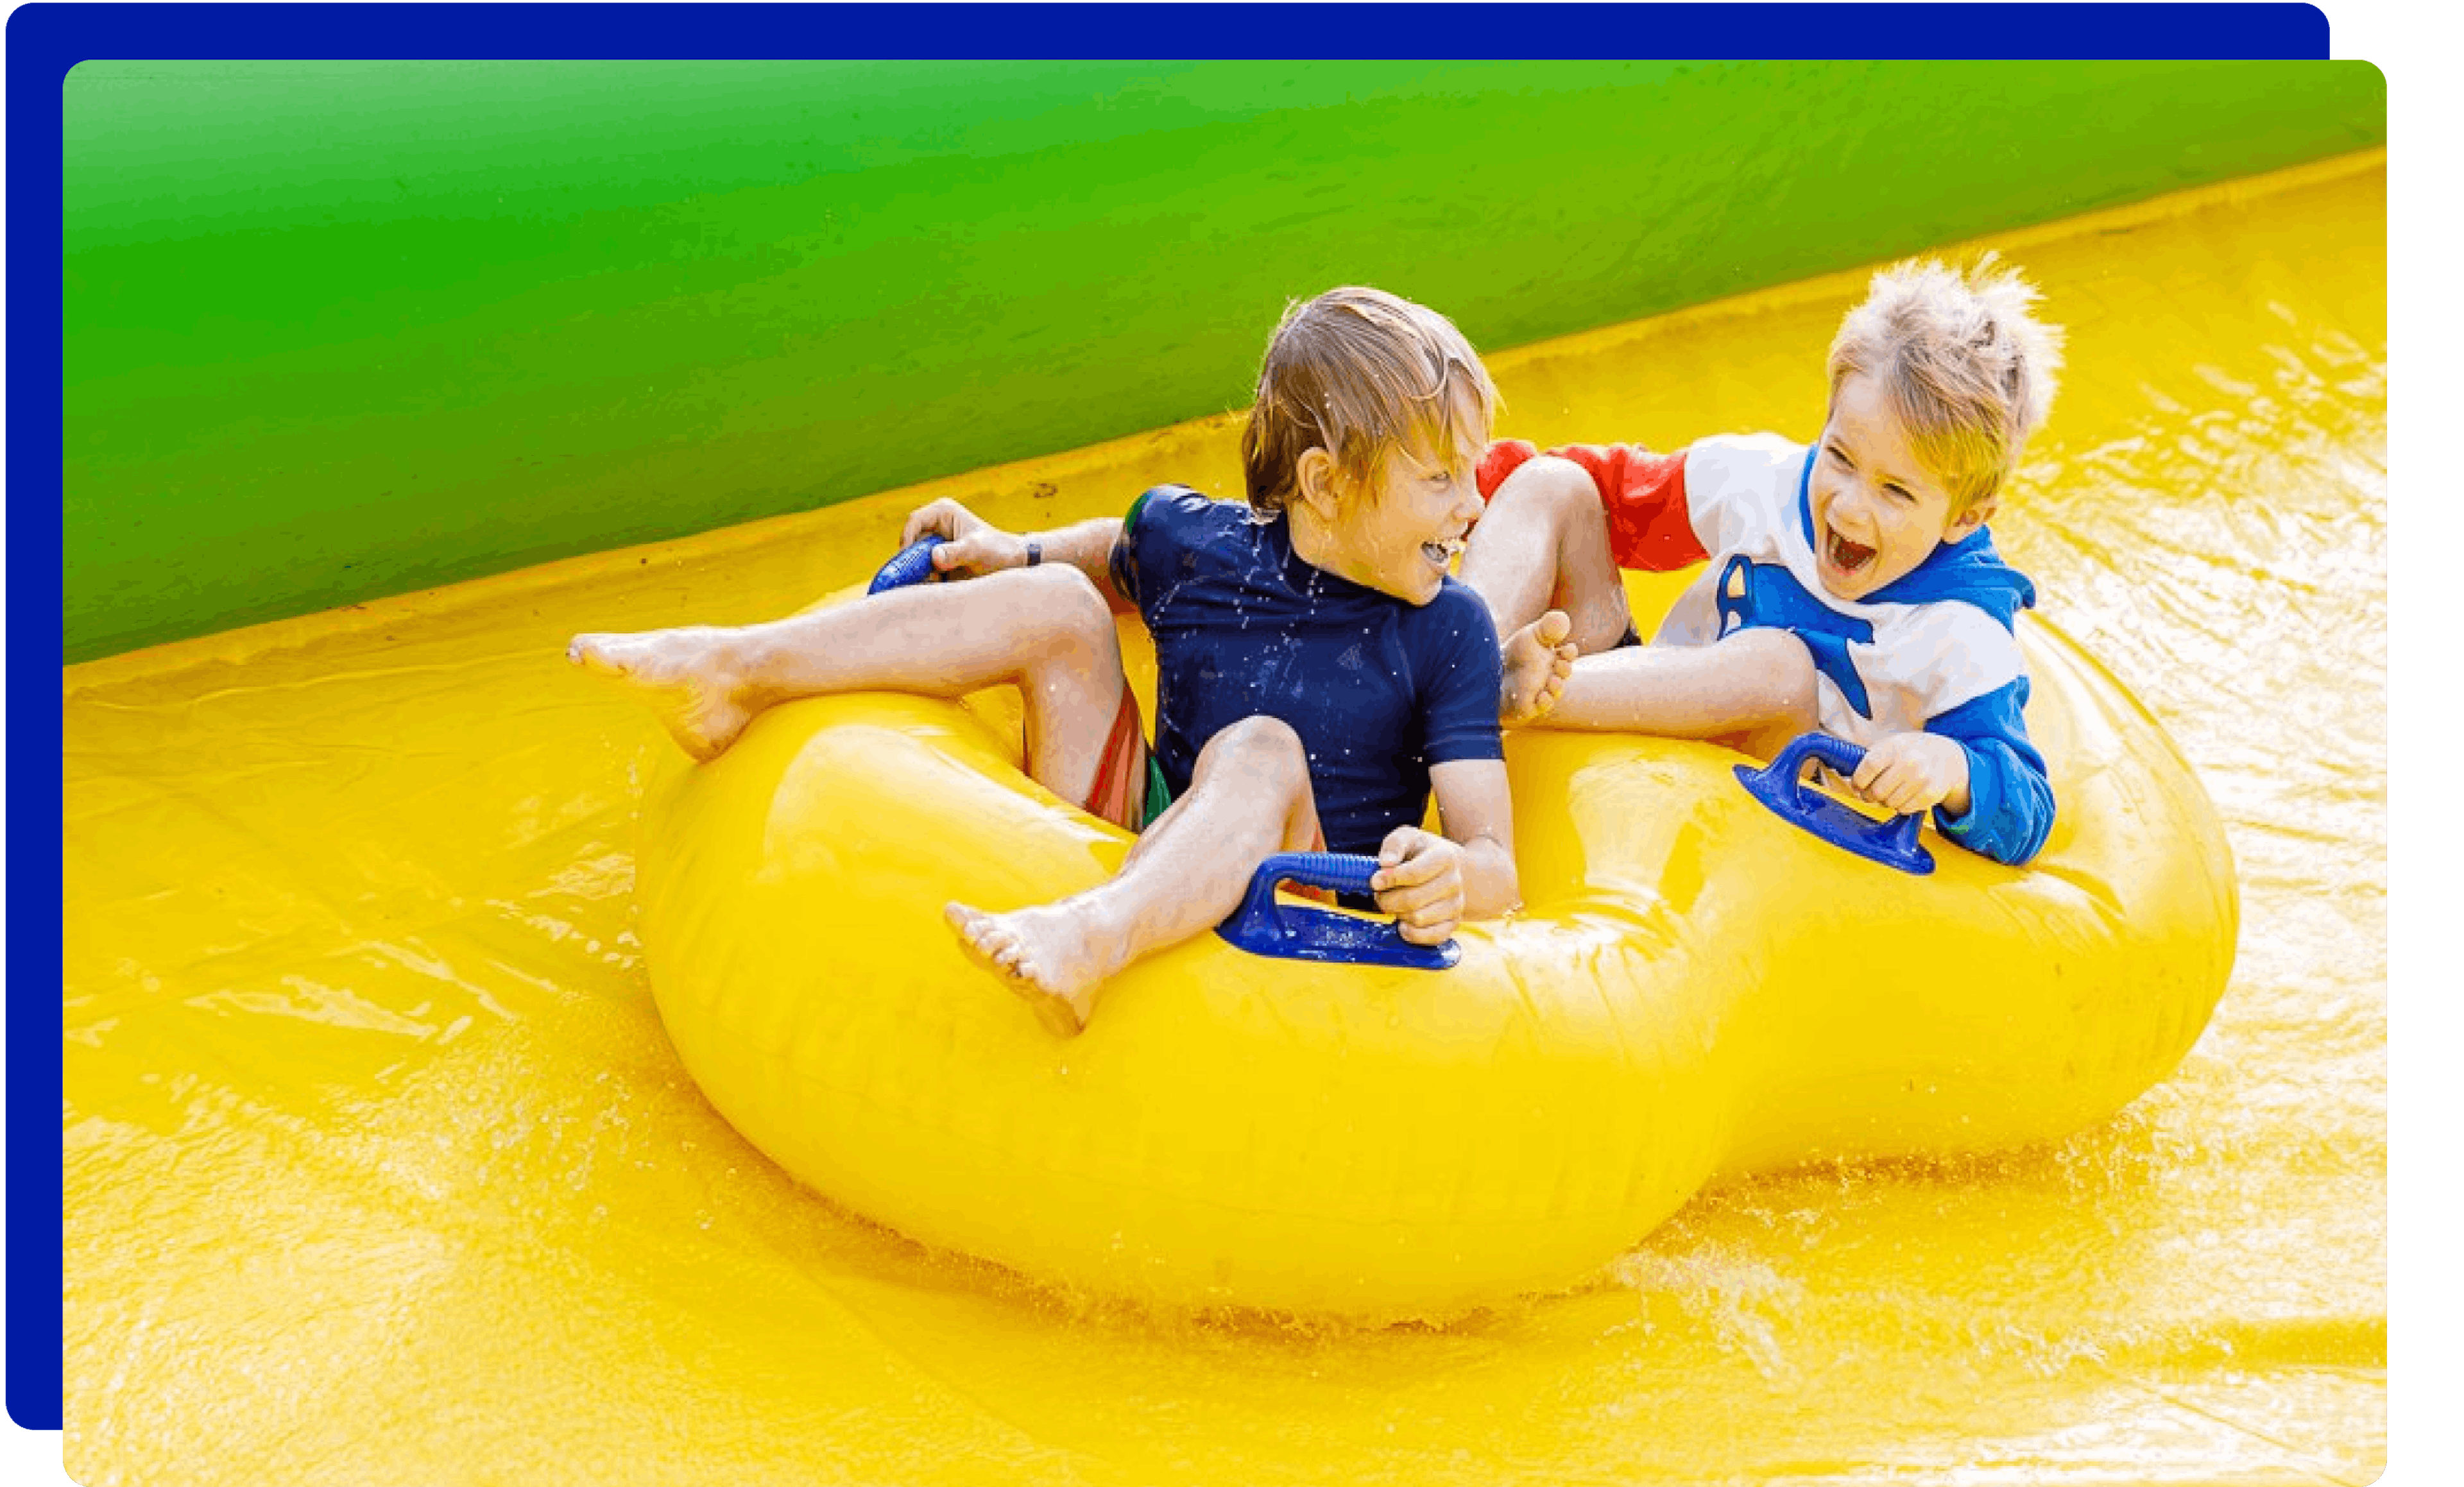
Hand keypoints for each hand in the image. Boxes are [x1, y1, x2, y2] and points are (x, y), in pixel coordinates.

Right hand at [900, 498, 1029, 579]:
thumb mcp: (977, 550)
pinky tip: (933, 588)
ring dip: (917, 573)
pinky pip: (922, 570)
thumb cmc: (998, 549)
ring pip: (914, 559)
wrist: (1011, 564)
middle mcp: (934, 526)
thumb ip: (956, 553)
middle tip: (912, 579)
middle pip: (911, 543)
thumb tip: (935, 557)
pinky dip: (924, 580)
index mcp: (942, 512)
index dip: (907, 540)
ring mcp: (934, 544)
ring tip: (931, 583)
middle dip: (911, 562)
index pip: (914, 521)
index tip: (908, 560)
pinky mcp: (937, 561)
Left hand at [1370, 827, 1467, 945]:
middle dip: (1387, 899)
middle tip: (1380, 894)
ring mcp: (1456, 905)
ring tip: (1396, 903)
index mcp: (1445, 857)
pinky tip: (1403, 924)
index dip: (1389, 879)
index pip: (1414, 874)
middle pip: (1412, 900)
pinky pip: (1431, 937)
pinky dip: (1412, 934)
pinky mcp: (1454, 923)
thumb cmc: (1421, 852)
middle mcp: (1455, 882)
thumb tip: (1386, 863)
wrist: (1448, 868)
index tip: (1375, 881)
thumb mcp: (1407, 837)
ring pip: (1417, 919)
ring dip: (1398, 914)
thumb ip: (1394, 845)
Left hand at [1847, 732, 1969, 816]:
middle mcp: (1909, 762)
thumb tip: (1851, 782)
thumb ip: (1872, 759)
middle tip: (1871, 793)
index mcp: (1895, 747)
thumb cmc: (1913, 751)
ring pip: (1889, 803)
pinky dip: (1900, 805)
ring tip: (1891, 791)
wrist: (1948, 757)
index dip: (1858, 780)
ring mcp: (1922, 779)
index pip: (1868, 767)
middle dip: (1869, 795)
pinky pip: (1904, 809)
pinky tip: (1905, 794)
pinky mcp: (1931, 794)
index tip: (1857, 785)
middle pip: (1877, 790)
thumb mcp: (1892, 744)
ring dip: (1886, 801)